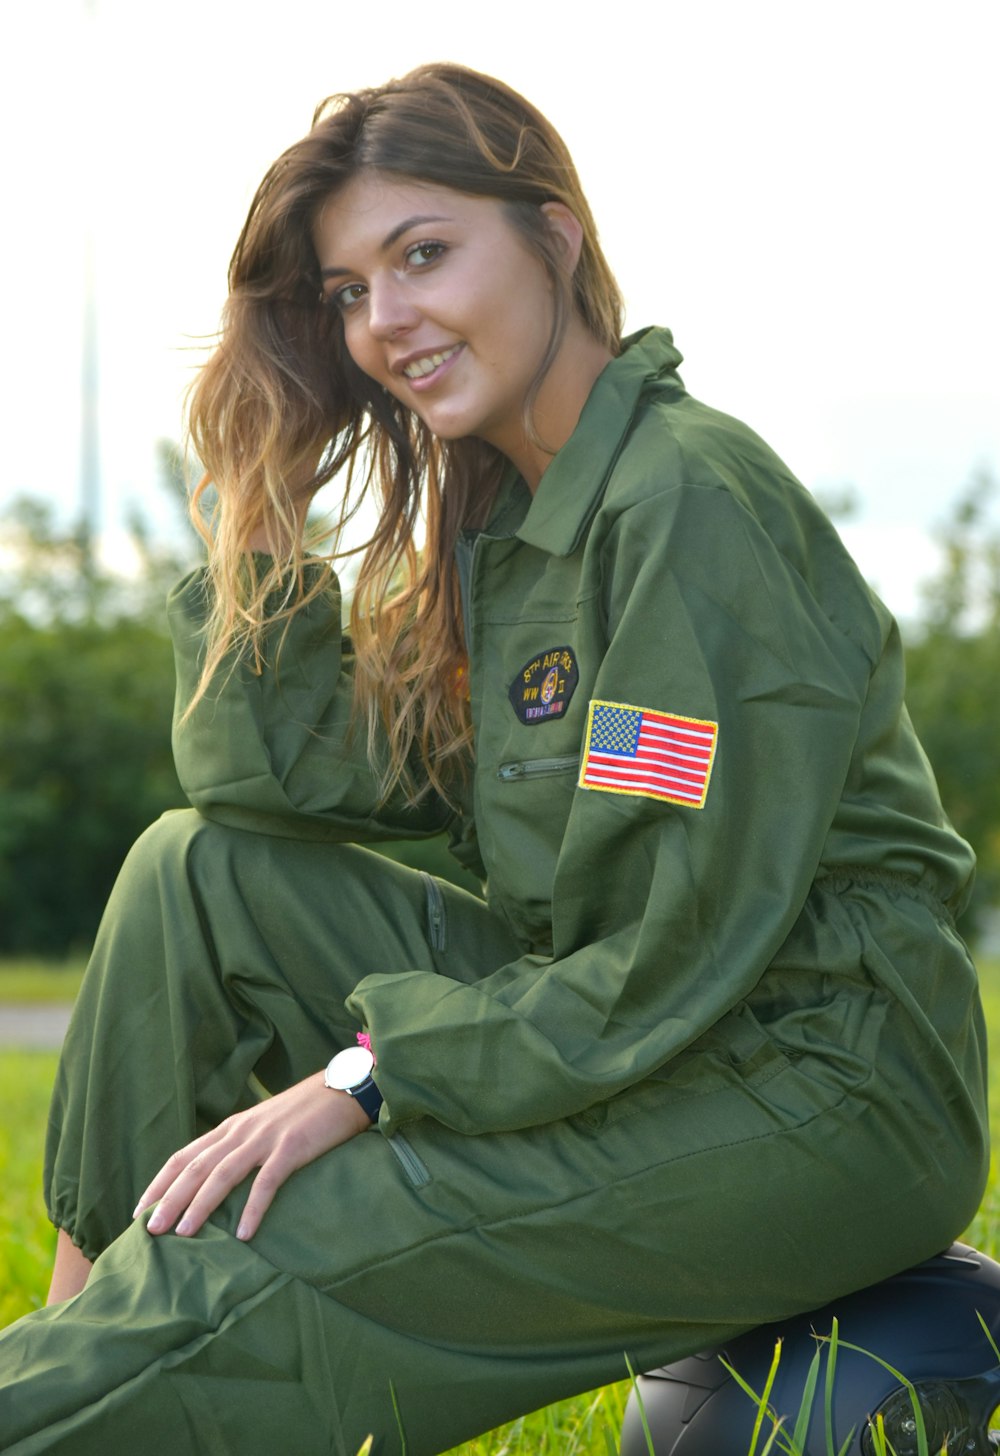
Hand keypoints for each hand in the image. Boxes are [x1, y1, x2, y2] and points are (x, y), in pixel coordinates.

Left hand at [133, 1071, 369, 1241]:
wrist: (343, 1088)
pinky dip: (253, 1208)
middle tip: (149, 1231)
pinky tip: (243, 1234)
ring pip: (223, 1174)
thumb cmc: (304, 1113)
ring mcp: (266, 1139)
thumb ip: (239, 1146)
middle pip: (196, 1167)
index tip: (138, 1210)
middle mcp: (241, 1131)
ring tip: (183, 1234)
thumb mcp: (263, 1125)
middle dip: (169, 1199)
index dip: (160, 1182)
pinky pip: (267, 1182)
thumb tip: (215, 1181)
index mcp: (232, 1127)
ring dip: (200, 1205)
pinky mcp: (292, 1148)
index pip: (184, 1155)